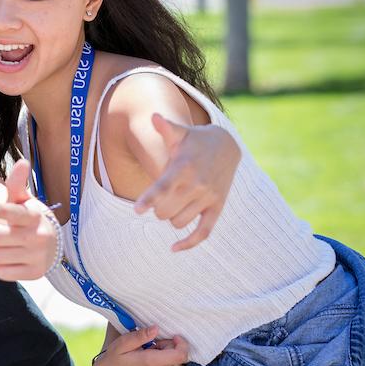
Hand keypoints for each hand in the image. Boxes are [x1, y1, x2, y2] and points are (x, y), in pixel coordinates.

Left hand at [0, 159, 59, 280]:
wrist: (48, 244)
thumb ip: (16, 183)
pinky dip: (0, 266)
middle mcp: (39, 236)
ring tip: (6, 245)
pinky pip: (1, 272)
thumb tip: (22, 162)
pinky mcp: (35, 274)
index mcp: (35, 216)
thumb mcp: (22, 200)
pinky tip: (11, 258)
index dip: (1, 210)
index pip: (15, 213)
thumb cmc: (27, 218)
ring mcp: (38, 256)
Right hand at [92, 326, 188, 365]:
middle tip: (153, 347)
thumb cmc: (114, 359)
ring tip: (153, 357)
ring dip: (171, 358)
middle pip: (179, 357)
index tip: (173, 337)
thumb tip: (156, 328)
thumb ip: (140, 336)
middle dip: (170, 348)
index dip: (181, 343)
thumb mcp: (121, 344)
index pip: (181, 355)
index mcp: (151, 364)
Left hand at [134, 115, 239, 251]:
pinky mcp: (217, 207)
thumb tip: (154, 117)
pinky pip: (204, 232)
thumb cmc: (193, 141)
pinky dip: (189, 243)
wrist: (227, 146)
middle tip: (159, 199)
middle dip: (157, 209)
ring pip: (178, 222)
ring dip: (169, 217)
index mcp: (183, 167)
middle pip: (165, 211)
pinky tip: (174, 249)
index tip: (137, 210)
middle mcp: (196, 184)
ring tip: (172, 203)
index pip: (164, 187)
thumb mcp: (180, 133)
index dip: (149, 199)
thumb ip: (166, 128)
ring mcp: (208, 197)